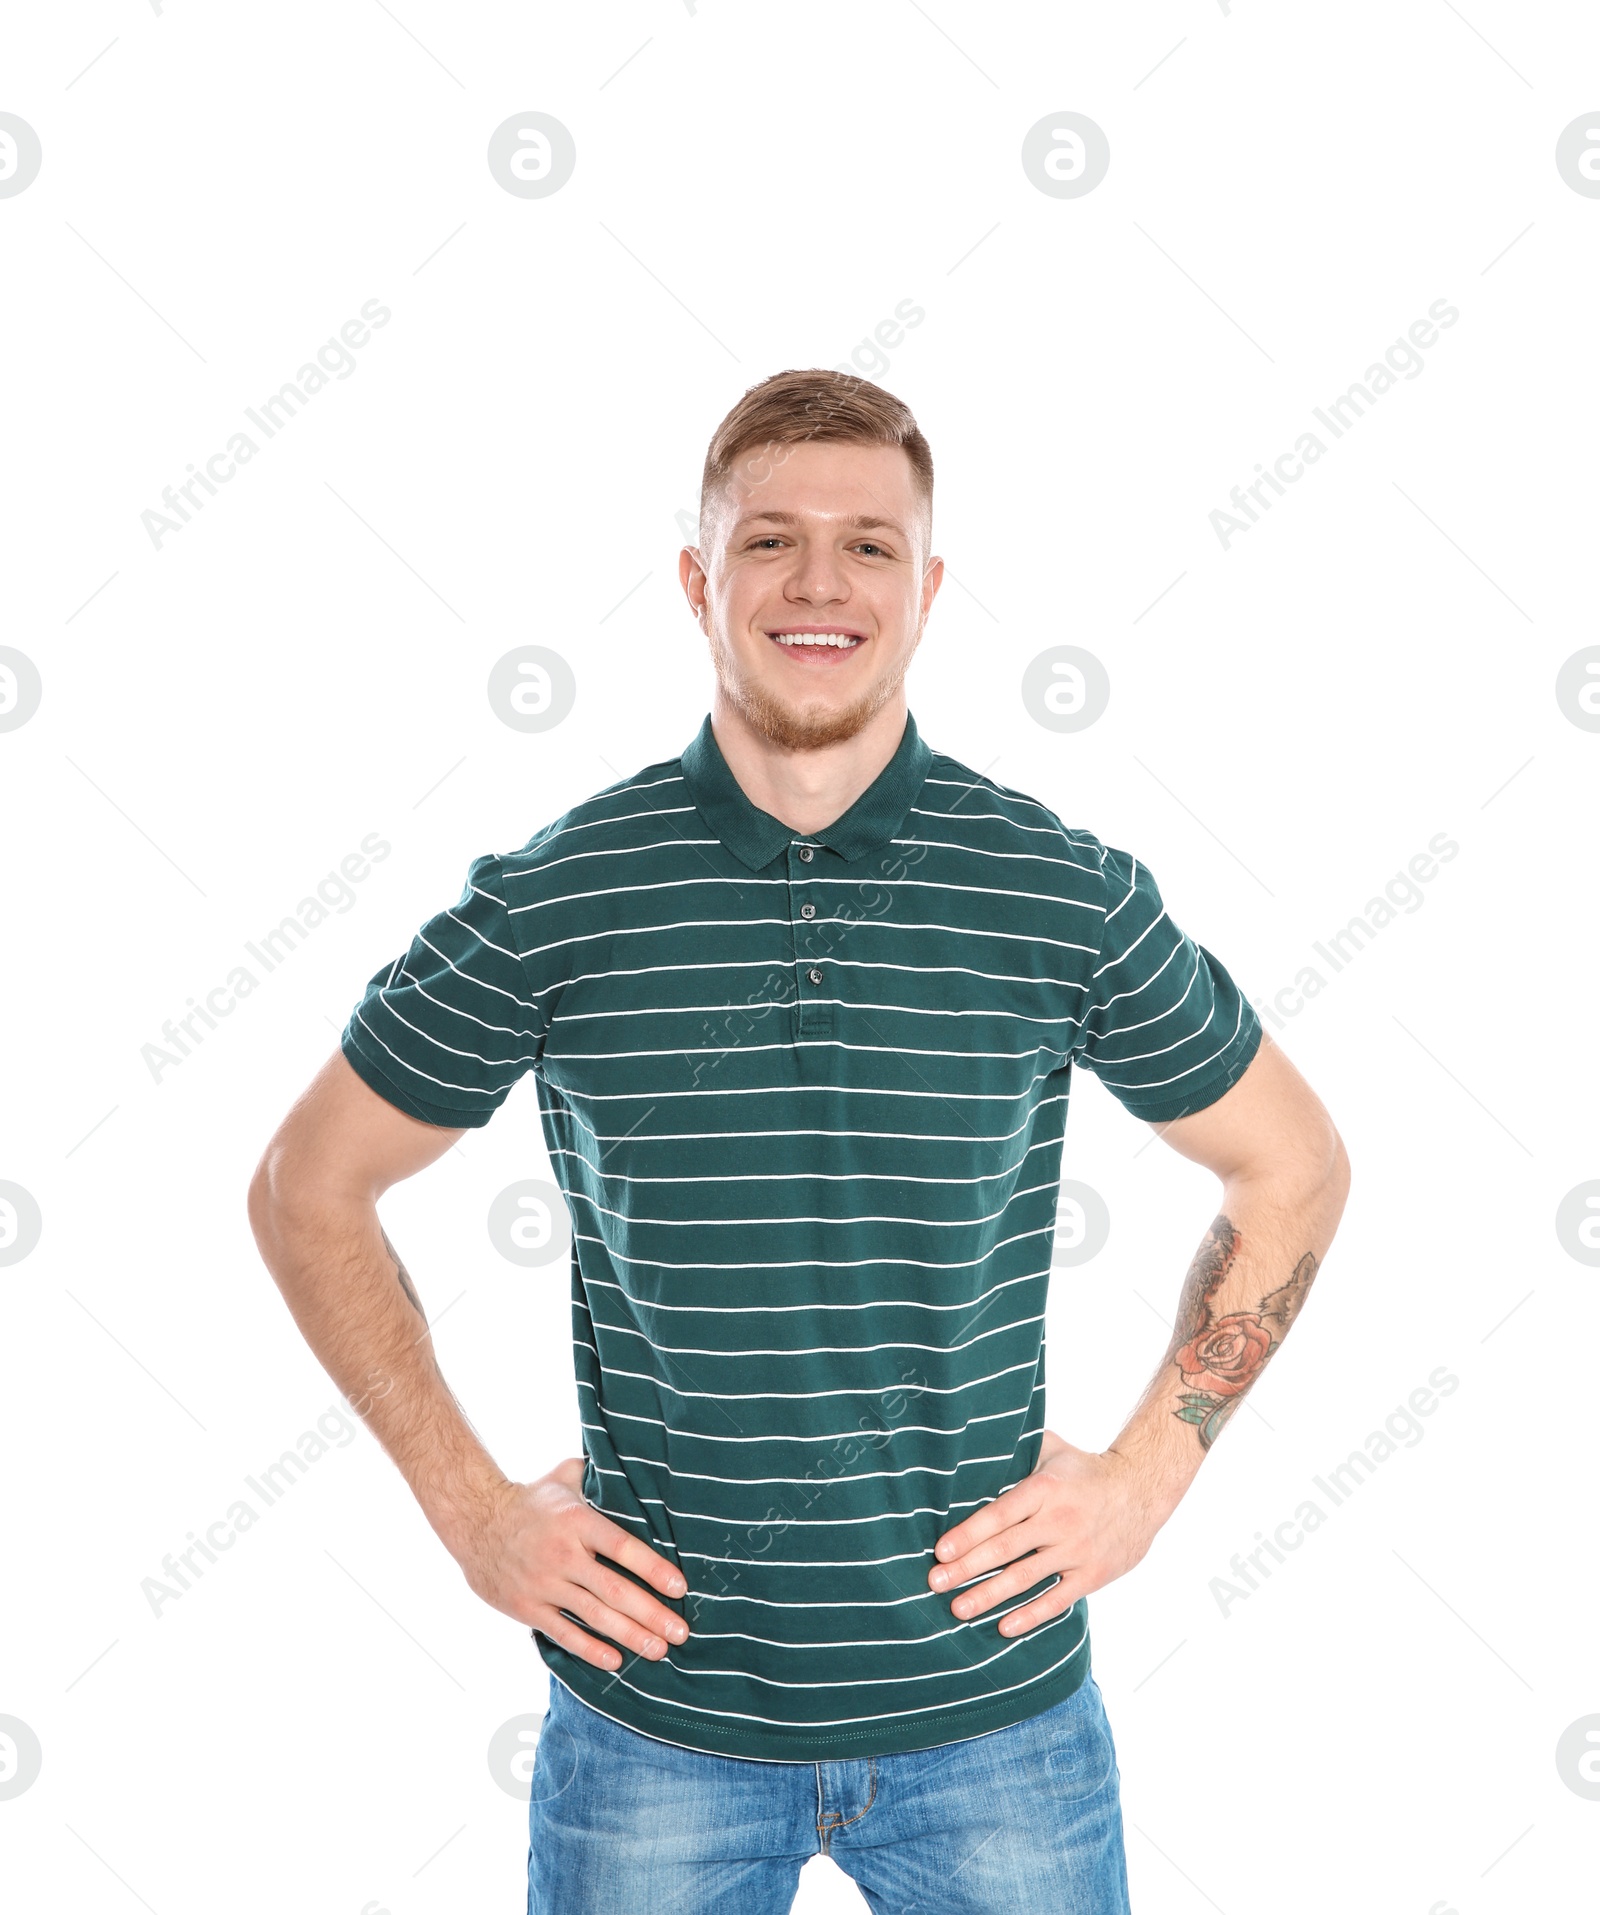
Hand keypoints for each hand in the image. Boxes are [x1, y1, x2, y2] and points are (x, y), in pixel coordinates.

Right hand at [450, 1456, 688, 1672]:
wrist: (475, 1522)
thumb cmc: (530, 1500)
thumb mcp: (563, 1478)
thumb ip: (596, 1472)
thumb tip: (629, 1458)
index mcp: (577, 1521)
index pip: (623, 1547)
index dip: (653, 1569)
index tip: (680, 1587)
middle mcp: (563, 1554)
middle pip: (615, 1590)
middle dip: (652, 1614)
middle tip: (681, 1632)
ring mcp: (545, 1584)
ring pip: (595, 1616)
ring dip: (630, 1636)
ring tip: (659, 1650)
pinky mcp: (528, 1607)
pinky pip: (564, 1632)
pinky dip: (590, 1648)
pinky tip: (615, 1660)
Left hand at [928, 1430, 1161, 1635]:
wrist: (1142, 1489)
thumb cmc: (1084, 1469)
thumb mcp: (1052, 1448)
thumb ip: (1017, 1448)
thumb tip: (975, 1441)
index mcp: (1044, 1489)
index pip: (998, 1515)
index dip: (967, 1534)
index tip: (939, 1552)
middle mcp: (1058, 1521)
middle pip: (1004, 1549)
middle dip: (966, 1568)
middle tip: (934, 1583)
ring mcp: (1076, 1551)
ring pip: (1025, 1578)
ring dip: (988, 1595)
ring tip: (958, 1608)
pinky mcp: (1092, 1575)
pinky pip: (1057, 1600)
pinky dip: (1030, 1616)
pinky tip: (1004, 1627)